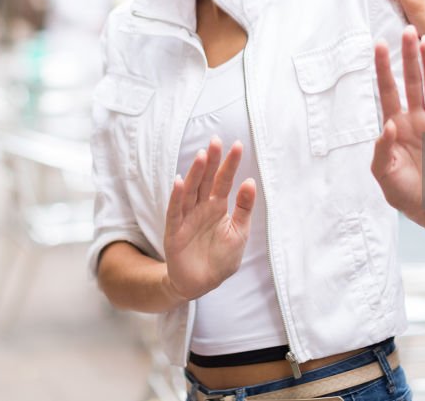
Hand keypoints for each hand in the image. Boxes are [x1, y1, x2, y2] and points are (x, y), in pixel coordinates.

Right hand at [163, 137, 255, 300]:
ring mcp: (187, 217)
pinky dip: (177, 196)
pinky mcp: (174, 231)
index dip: (230, 164)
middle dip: (211, 161)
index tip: (238, 145)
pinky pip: (175, 211)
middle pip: (206, 180)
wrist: (203, 283)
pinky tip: (180, 181)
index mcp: (218, 206)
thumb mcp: (239, 232)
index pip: (224, 180)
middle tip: (216, 141)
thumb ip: (244, 208)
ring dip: (195, 173)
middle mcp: (201, 207)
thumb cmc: (222, 257)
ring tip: (202, 156)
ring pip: (190, 191)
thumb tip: (250, 181)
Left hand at [371, 25, 424, 224]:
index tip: (378, 45)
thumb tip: (388, 125)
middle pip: (411, 81)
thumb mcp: (383, 175)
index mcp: (396, 126)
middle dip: (409, 57)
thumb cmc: (404, 193)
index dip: (383, 68)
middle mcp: (415, 119)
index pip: (387, 90)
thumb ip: (382, 151)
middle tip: (407, 31)